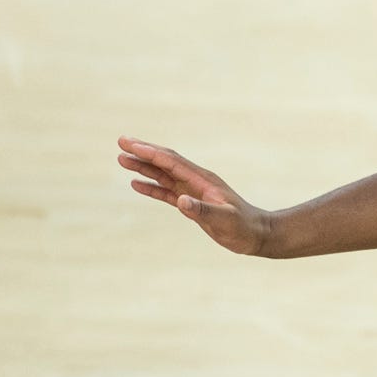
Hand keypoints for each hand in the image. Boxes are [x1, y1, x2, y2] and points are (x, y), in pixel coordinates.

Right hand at [119, 135, 278, 256]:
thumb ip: (203, 211)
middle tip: (120, 142)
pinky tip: (136, 183)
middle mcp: (196, 181)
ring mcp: (194, 191)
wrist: (255, 234)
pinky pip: (167, 191)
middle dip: (143, 152)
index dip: (151, 153)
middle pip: (165, 162)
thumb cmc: (242, 227)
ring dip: (143, 166)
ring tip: (122, 159)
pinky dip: (151, 186)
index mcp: (203, 180)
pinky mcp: (192, 202)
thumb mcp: (224, 219)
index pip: (172, 162)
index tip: (130, 145)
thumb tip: (181, 201)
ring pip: (163, 174)